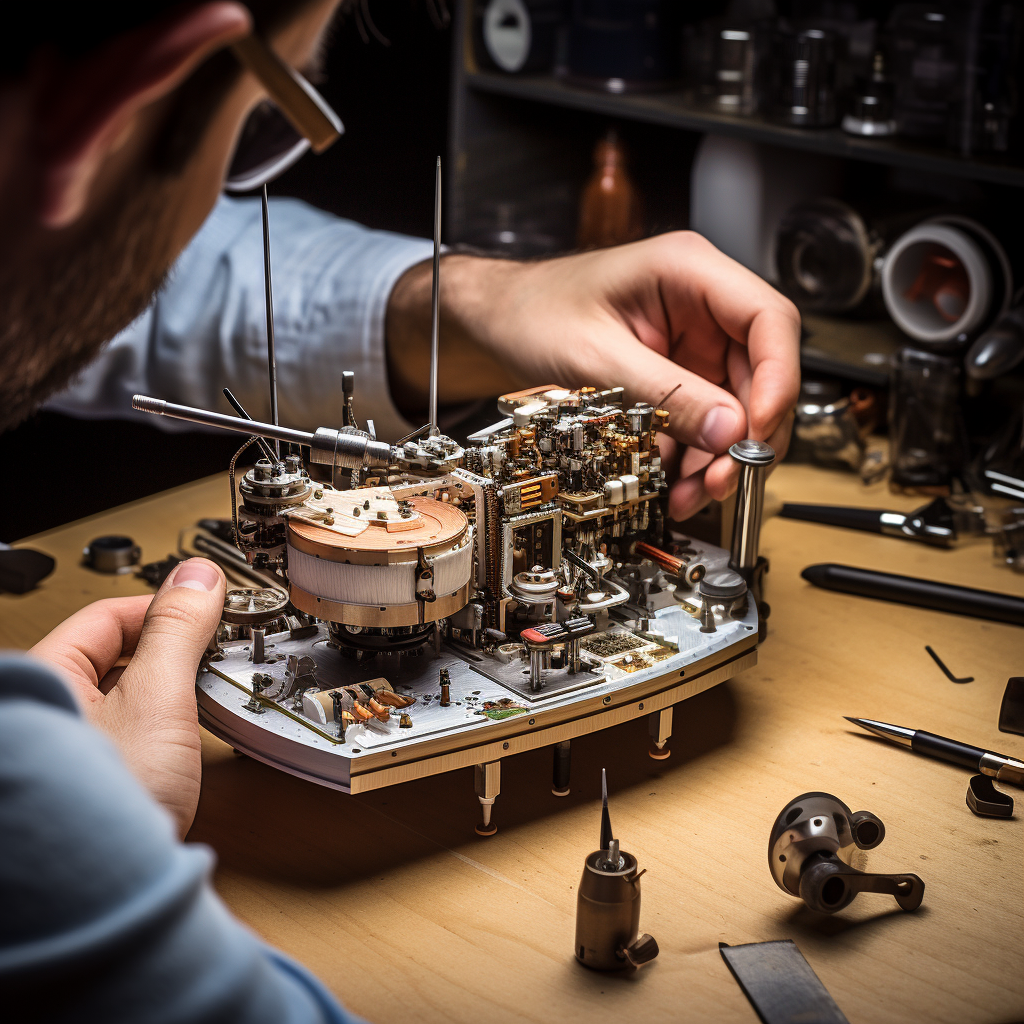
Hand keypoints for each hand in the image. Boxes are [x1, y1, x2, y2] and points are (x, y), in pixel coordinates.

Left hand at [29, 558, 225, 837]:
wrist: (106, 896)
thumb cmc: (110, 803)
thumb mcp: (157, 698)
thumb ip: (178, 630)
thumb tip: (198, 577)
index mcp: (43, 678)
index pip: (109, 617)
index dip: (164, 609)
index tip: (207, 611)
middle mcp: (46, 711)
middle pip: (117, 656)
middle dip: (170, 655)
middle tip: (209, 658)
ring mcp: (66, 748)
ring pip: (124, 696)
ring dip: (167, 695)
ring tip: (196, 703)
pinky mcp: (89, 780)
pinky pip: (127, 732)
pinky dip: (158, 730)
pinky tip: (177, 745)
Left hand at [387, 232, 799, 519]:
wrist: (500, 322)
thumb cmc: (535, 312)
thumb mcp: (596, 357)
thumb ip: (666, 393)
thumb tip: (729, 431)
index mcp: (689, 272)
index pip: (768, 320)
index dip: (777, 379)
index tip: (758, 429)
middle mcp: (701, 306)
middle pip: (759, 372)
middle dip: (746, 433)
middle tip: (725, 478)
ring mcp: (691, 344)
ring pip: (735, 407)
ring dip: (721, 456)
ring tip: (692, 493)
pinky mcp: (676, 377)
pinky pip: (703, 422)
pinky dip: (695, 458)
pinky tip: (675, 485)